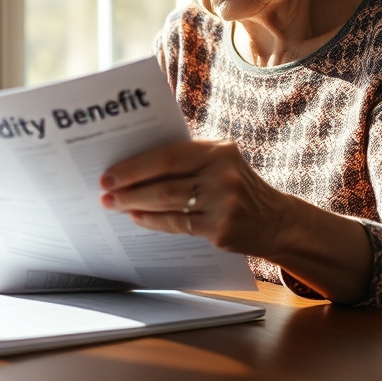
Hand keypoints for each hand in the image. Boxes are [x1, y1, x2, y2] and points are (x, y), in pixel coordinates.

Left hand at [98, 138, 297, 257]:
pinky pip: (177, 225)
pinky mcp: (222, 229)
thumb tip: (132, 164)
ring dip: (134, 204)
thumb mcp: (220, 163)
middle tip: (104, 190)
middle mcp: (223, 174)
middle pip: (164, 180)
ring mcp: (224, 203)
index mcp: (219, 150)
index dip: (135, 164)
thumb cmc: (236, 186)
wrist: (276, 220)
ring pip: (168, 203)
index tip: (110, 171)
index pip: (168, 154)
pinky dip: (152, 221)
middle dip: (129, 186)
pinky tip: (136, 217)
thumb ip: (186, 159)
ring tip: (113, 204)